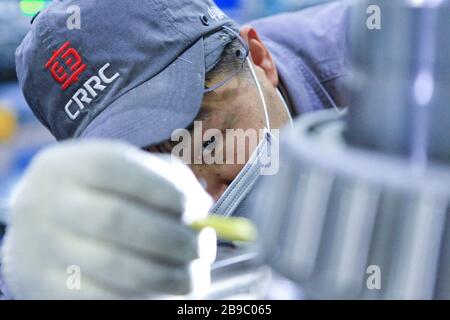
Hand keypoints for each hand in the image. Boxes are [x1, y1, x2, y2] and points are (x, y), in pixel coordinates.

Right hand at [1, 140, 214, 298]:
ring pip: (116, 269)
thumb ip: (165, 178)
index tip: (199, 209)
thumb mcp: (122, 169)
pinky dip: (147, 299)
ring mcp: (43, 249)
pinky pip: (106, 300)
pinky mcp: (45, 288)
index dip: (168, 191)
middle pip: (118, 221)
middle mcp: (48, 203)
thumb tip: (202, 209)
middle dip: (174, 238)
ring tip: (194, 275)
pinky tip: (165, 291)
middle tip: (204, 247)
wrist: (38, 222)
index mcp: (71, 165)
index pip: (120, 170)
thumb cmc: (98, 192)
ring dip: (170, 276)